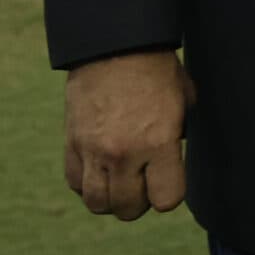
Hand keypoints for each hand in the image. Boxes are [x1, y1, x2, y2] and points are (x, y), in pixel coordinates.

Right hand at [63, 50, 194, 220]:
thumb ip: (179, 135)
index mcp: (158, 142)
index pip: (166, 200)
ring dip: (111, 198)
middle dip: (140, 201)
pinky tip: (100, 167)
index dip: (170, 193)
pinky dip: (87, 182)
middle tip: (144, 182)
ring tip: (121, 179)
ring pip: (98, 204)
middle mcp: (124, 154)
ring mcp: (93, 152)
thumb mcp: (184, 100)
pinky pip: (75, 183)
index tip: (169, 180)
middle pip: (129, 209)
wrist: (114, 45)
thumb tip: (173, 159)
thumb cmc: (156, 70)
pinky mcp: (71, 144)